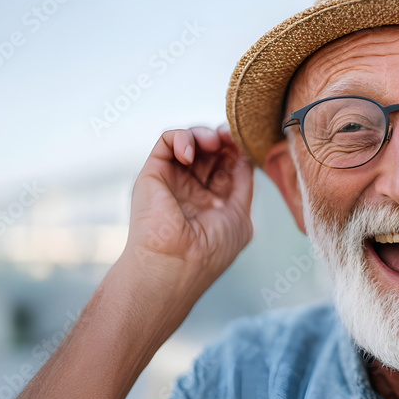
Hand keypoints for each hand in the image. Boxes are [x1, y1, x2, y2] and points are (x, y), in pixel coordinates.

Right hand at [125, 125, 254, 302]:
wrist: (176, 264)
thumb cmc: (210, 250)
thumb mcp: (239, 215)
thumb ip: (243, 184)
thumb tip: (245, 156)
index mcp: (213, 202)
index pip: (227, 165)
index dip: (236, 150)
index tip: (244, 143)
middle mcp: (192, 190)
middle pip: (210, 150)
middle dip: (222, 139)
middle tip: (228, 137)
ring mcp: (173, 180)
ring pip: (190, 141)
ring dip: (205, 134)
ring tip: (213, 142)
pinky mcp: (153, 173)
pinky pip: (166, 141)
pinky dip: (182, 136)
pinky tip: (190, 153)